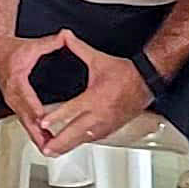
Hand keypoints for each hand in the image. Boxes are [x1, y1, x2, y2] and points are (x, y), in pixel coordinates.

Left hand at [25, 38, 156, 156]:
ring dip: (67, 146)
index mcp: (95, 97)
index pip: (72, 109)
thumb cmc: (124, 73)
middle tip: (45, 147)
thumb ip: (78, 48)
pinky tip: (70, 146)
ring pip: (83, 139)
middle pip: (75, 131)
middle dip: (58, 141)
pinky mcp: (110, 129)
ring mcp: (105, 124)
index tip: (43, 123)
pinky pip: (92, 139)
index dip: (56, 117)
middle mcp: (100, 113)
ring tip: (53, 151)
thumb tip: (65, 36)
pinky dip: (79, 143)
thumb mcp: (98, 59)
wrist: (145, 82)